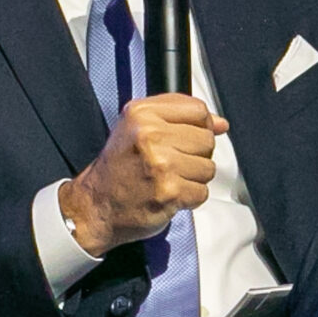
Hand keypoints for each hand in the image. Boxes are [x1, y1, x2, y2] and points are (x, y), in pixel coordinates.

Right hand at [61, 96, 228, 254]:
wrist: (96, 206)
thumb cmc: (118, 168)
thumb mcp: (137, 128)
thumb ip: (179, 118)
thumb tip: (220, 124)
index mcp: (142, 114)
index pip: (198, 110)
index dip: (199, 126)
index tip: (186, 139)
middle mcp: (150, 135)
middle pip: (206, 139)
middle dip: (195, 155)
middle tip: (170, 164)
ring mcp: (161, 164)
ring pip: (208, 167)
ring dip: (192, 178)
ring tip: (168, 180)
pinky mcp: (170, 191)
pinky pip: (202, 192)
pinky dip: (189, 198)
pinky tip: (169, 195)